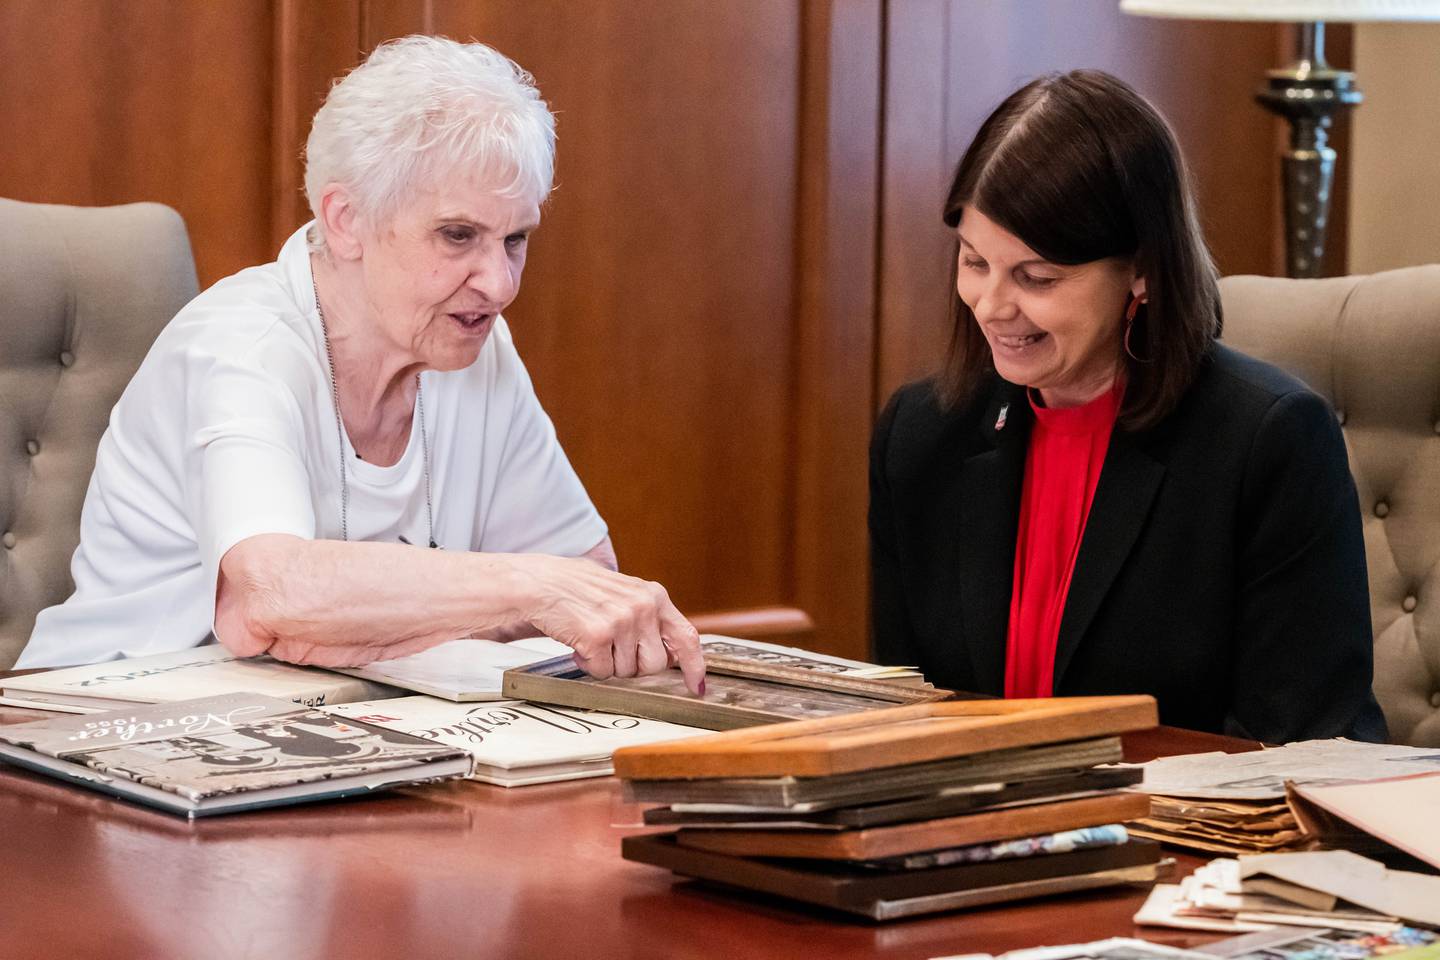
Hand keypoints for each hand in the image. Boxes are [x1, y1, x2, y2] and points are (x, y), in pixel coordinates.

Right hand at [509, 555, 705, 694]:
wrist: (540, 584)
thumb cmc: (580, 592)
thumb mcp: (625, 595)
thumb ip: (651, 619)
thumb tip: (673, 654)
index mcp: (654, 596)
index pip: (687, 637)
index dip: (694, 666)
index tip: (696, 686)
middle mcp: (643, 607)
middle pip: (655, 664)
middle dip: (634, 666)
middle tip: (613, 649)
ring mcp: (622, 621)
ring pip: (627, 672)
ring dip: (608, 664)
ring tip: (593, 639)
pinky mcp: (598, 636)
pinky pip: (602, 672)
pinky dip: (588, 665)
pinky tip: (580, 644)